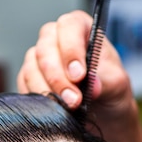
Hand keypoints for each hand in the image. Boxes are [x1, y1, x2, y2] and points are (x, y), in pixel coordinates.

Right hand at [17, 10, 140, 141]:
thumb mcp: (117, 85)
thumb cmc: (110, 91)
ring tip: (66, 108)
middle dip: (58, 77)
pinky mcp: (29, 78)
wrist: (102, 115)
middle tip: (73, 100)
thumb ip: (105, 81)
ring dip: (46, 90)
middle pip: (46, 48)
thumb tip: (91, 84)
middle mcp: (57, 39)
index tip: (79, 75)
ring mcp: (40, 58)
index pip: (69, 26)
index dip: (71, 50)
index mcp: (81, 29)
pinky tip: (51, 109)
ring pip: (32, 67)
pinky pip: (24, 84)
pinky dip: (36, 98)